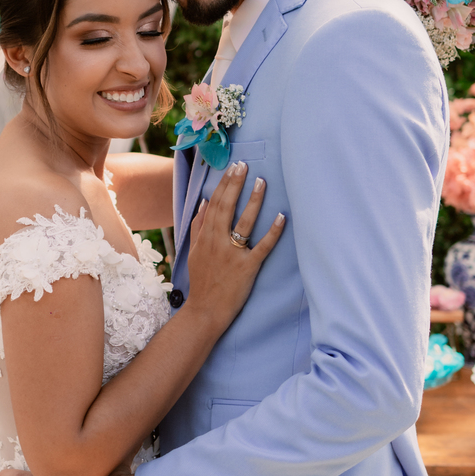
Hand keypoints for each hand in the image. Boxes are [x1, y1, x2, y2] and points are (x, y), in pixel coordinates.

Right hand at [185, 159, 285, 333]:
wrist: (205, 310)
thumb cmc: (202, 281)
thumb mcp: (193, 251)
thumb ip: (198, 227)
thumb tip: (204, 202)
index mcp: (205, 236)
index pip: (214, 203)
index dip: (224, 184)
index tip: (233, 167)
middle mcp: (217, 242)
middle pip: (227, 207)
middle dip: (236, 184)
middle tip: (245, 165)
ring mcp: (233, 254)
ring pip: (244, 223)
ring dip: (254, 201)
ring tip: (262, 182)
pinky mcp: (248, 268)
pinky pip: (262, 246)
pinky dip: (272, 231)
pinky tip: (281, 216)